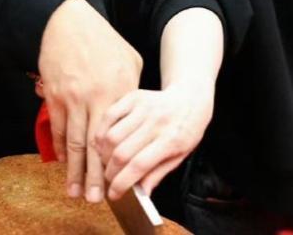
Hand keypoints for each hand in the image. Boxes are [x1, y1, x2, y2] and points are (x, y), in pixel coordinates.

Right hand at [38, 0, 142, 202]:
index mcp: (119, 88)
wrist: (67, 22)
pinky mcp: (54, 96)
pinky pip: (58, 128)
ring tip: (75, 191)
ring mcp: (72, 98)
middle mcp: (95, 97)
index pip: (120, 132)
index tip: (120, 176)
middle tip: (94, 199)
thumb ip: (131, 89)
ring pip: (73, 142)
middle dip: (94, 175)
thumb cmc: (102, 40)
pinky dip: (60, 148)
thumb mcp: (129, 59)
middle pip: (95, 145)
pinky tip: (63, 163)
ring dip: (74, 170)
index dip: (118, 158)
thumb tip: (133, 114)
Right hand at [94, 82, 213, 199]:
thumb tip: (141, 195)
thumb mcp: (180, 155)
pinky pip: (109, 116)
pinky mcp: (134, 96)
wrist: (190, 97)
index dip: (122, 183)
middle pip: (122, 152)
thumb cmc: (185, 129)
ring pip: (111, 136)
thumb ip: (158, 174)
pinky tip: (105, 142)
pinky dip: (101, 132)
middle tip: (110, 179)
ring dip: (103, 154)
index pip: (140, 165)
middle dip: (110, 172)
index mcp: (171, 139)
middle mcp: (157, 121)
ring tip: (107, 161)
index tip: (113, 194)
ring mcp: (145, 107)